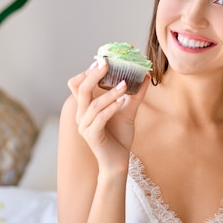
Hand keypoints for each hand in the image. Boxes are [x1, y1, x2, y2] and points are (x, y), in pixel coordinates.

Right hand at [66, 59, 149, 173]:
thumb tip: (145, 75)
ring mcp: (85, 126)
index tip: (103, 60)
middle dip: (94, 75)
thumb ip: (135, 94)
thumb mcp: (128, 111)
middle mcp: (81, 115)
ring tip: (124, 84)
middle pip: (81, 89)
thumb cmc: (120, 136)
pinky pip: (99, 119)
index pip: (77, 85)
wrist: (118, 162)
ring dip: (109, 93)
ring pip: (93, 104)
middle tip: (107, 63)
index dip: (87, 72)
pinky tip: (122, 101)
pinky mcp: (92, 136)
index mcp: (86, 108)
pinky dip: (111, 108)